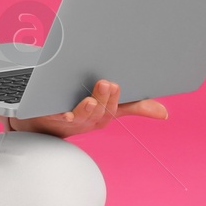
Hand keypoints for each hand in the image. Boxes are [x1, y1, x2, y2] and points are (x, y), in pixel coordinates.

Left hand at [6, 80, 167, 138]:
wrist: (42, 120)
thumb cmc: (79, 110)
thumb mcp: (108, 107)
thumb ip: (133, 106)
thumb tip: (164, 113)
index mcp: (101, 116)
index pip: (113, 110)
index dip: (117, 100)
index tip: (118, 85)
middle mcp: (86, 121)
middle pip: (98, 114)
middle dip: (104, 100)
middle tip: (106, 83)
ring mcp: (66, 121)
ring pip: (78, 118)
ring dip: (85, 109)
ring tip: (89, 99)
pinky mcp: (46, 118)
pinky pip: (51, 117)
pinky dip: (56, 114)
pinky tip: (60, 108)